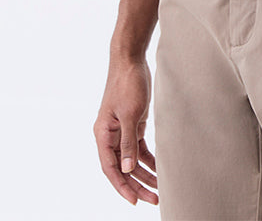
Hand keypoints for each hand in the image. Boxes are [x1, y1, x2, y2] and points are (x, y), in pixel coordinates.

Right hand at [94, 56, 158, 206]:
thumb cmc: (127, 83)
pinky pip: (139, 148)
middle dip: (137, 184)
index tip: (134, 200)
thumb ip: (128, 142)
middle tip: (154, 199)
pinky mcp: (133, 124)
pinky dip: (148, 159)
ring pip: (132, 160)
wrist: (131, 60)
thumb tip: (127, 168)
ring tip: (159, 189)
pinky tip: (159, 170)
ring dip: (145, 174)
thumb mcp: (130, 114)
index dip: (122, 186)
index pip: (111, 168)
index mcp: (103, 134)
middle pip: (122, 168)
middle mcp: (110, 136)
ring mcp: (122, 131)